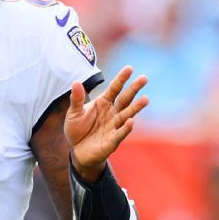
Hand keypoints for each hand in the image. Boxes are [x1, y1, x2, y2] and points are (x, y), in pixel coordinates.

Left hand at [65, 66, 148, 181]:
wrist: (77, 151)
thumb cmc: (77, 129)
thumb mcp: (73, 113)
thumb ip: (76, 99)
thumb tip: (76, 82)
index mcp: (103, 103)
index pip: (114, 89)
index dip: (121, 79)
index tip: (129, 68)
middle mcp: (112, 113)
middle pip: (125, 99)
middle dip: (134, 89)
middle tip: (144, 78)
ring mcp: (114, 126)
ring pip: (127, 115)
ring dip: (135, 108)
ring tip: (145, 99)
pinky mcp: (112, 141)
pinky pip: (120, 134)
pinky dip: (125, 128)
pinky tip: (131, 122)